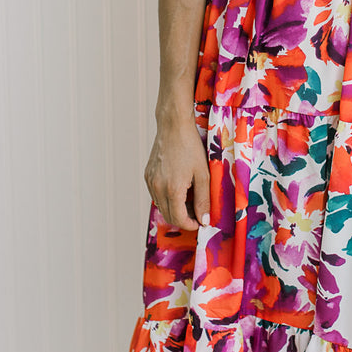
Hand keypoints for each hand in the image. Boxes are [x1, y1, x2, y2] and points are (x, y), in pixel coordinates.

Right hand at [144, 115, 209, 230]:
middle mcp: (157, 187)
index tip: (201, 222)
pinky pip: (156, 195)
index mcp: (172, 189)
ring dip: (175, 209)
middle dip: (184, 219)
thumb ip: (204, 199)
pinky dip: (167, 198)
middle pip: (168, 216)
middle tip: (198, 213)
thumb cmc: (190, 147)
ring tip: (190, 199)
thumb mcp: (203, 174)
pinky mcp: (147, 176)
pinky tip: (179, 188)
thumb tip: (204, 219)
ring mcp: (150, 181)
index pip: (179, 219)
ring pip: (161, 206)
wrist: (173, 127)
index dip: (191, 225)